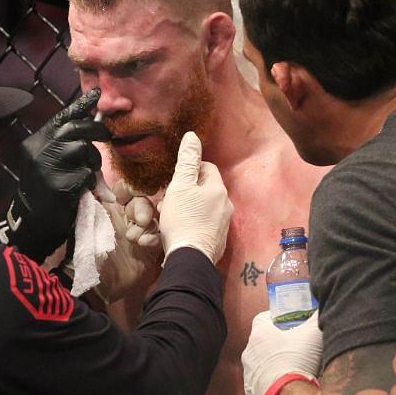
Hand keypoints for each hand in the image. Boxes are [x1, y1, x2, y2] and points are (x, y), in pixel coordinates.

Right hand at [0, 89, 110, 261]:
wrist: (33, 222)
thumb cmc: (47, 189)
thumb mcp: (51, 160)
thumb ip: (66, 143)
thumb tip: (94, 121)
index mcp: (37, 141)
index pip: (61, 117)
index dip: (81, 105)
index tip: (97, 94)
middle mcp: (38, 149)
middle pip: (74, 129)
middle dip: (96, 131)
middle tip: (107, 137)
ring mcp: (46, 166)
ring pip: (82, 150)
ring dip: (93, 162)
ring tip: (88, 174)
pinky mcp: (56, 184)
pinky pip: (84, 175)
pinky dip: (89, 183)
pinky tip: (81, 191)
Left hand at [93, 179, 162, 303]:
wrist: (92, 283)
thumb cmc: (86, 248)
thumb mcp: (83, 216)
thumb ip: (89, 193)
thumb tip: (93, 170)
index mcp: (109, 208)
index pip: (127, 189)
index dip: (133, 188)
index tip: (134, 193)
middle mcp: (125, 218)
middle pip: (145, 202)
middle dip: (144, 209)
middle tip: (140, 221)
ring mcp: (137, 235)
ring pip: (154, 219)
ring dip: (148, 226)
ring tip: (136, 240)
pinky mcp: (147, 252)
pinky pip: (158, 238)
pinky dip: (153, 239)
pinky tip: (144, 245)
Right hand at [158, 132, 231, 263]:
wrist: (190, 258)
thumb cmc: (182, 220)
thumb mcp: (180, 186)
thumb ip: (187, 160)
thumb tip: (192, 136)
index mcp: (218, 189)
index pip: (207, 167)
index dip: (189, 170)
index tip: (175, 180)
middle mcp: (226, 205)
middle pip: (206, 188)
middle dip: (188, 190)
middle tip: (169, 198)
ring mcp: (224, 224)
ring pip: (205, 206)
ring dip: (189, 206)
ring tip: (171, 214)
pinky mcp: (218, 240)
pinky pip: (205, 223)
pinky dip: (194, 222)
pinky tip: (180, 228)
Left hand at [242, 310, 323, 394]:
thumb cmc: (296, 362)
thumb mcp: (313, 334)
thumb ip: (317, 319)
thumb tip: (322, 310)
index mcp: (259, 334)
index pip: (263, 318)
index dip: (277, 319)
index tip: (289, 323)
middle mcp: (249, 352)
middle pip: (263, 341)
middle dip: (278, 342)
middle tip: (295, 345)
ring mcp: (248, 373)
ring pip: (262, 362)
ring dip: (274, 363)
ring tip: (293, 367)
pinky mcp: (252, 390)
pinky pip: (262, 382)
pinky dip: (272, 381)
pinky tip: (287, 384)